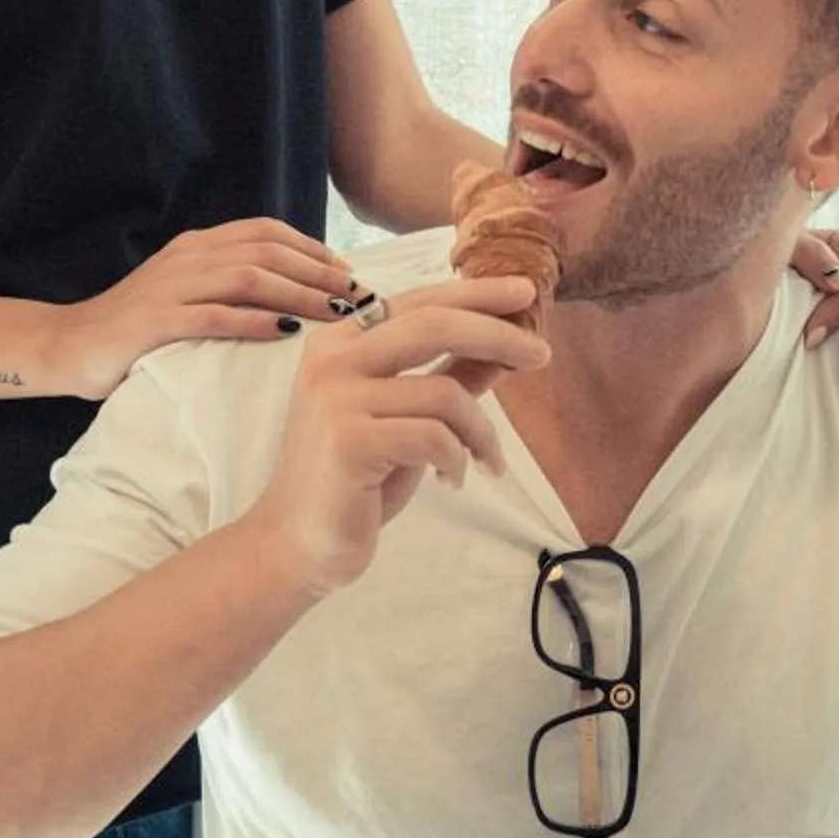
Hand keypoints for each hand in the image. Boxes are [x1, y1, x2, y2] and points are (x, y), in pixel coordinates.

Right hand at [53, 220, 358, 399]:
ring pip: (249, 278)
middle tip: (356, 296)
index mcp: (196, 246)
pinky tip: (286, 334)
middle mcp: (187, 258)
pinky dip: (254, 322)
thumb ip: (227, 286)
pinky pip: (215, 316)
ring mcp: (171, 288)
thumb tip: (292, 296)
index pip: (265, 232)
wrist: (69, 345)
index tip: (346, 271)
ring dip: (299, 294)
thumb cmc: (137, 328)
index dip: (311, 247)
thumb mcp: (186, 295)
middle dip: (318, 271)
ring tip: (335, 314)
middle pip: (267, 251)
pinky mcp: (156, 322)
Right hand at [245, 278, 549, 596]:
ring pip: (445, 393)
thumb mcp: (407, 420)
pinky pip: (435, 437)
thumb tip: (503, 349)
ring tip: (487, 461)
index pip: (419, 303)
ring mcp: (336, 398)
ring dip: (482, 432)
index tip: (523, 293)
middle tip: (541, 354)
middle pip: (434, 325)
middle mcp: (332, 360)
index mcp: (340, 344)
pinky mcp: (349, 440)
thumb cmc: (353, 482)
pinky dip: (458, 460)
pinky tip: (451, 480)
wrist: (296, 544)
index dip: (475, 294)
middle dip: (497, 335)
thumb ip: (447, 379)